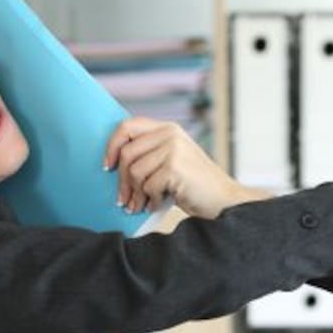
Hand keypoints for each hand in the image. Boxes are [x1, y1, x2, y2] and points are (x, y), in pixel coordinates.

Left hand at [104, 117, 251, 218]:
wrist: (223, 201)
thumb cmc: (193, 186)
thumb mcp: (171, 161)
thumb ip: (149, 154)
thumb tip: (113, 164)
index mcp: (168, 128)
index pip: (127, 126)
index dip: (112, 146)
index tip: (109, 167)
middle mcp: (170, 133)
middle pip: (127, 153)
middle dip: (122, 181)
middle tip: (123, 200)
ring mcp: (173, 148)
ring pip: (135, 172)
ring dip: (136, 194)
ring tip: (141, 206)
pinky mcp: (175, 166)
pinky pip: (148, 185)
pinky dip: (150, 200)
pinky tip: (156, 206)